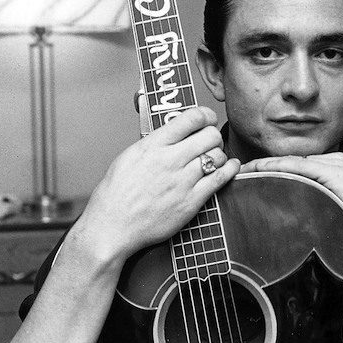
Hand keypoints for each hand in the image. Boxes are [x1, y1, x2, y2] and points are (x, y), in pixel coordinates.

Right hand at [75, 107, 239, 262]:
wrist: (113, 226)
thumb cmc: (116, 195)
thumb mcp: (130, 156)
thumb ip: (154, 142)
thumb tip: (174, 131)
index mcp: (153, 145)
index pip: (191, 118)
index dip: (205, 115)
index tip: (207, 119)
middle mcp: (170, 160)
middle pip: (210, 135)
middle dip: (213, 135)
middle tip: (210, 141)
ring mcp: (182, 181)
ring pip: (218, 155)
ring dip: (219, 154)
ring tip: (214, 158)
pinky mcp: (192, 201)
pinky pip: (221, 178)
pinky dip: (230, 169)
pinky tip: (229, 167)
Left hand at [240, 153, 342, 262]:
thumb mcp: (341, 210)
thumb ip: (322, 203)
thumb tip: (299, 215)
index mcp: (337, 167)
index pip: (298, 164)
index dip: (273, 168)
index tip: (251, 175)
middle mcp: (336, 160)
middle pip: (292, 160)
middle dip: (265, 165)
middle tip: (239, 172)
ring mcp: (336, 165)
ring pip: (293, 162)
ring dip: (266, 166)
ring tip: (243, 171)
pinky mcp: (336, 174)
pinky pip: (301, 168)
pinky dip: (279, 168)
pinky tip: (262, 172)